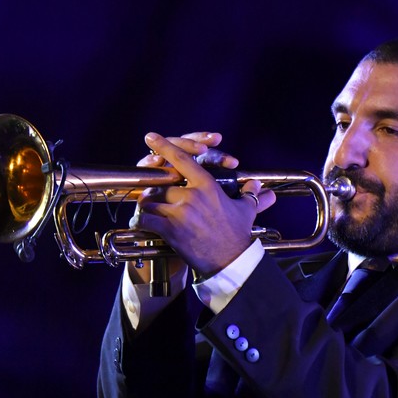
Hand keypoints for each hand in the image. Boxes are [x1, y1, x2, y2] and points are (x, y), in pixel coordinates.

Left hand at [133, 132, 275, 276]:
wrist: (231, 260)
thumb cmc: (238, 235)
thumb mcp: (246, 210)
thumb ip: (249, 194)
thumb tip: (259, 185)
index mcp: (207, 186)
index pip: (182, 159)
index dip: (164, 146)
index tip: (151, 137)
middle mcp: (192, 196)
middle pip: (160, 182)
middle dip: (153, 188)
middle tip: (150, 193)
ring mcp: (180, 213)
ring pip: (150, 200)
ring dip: (145, 204)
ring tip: (144, 208)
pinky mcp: (170, 230)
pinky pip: (145, 220)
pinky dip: (139, 221)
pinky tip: (138, 223)